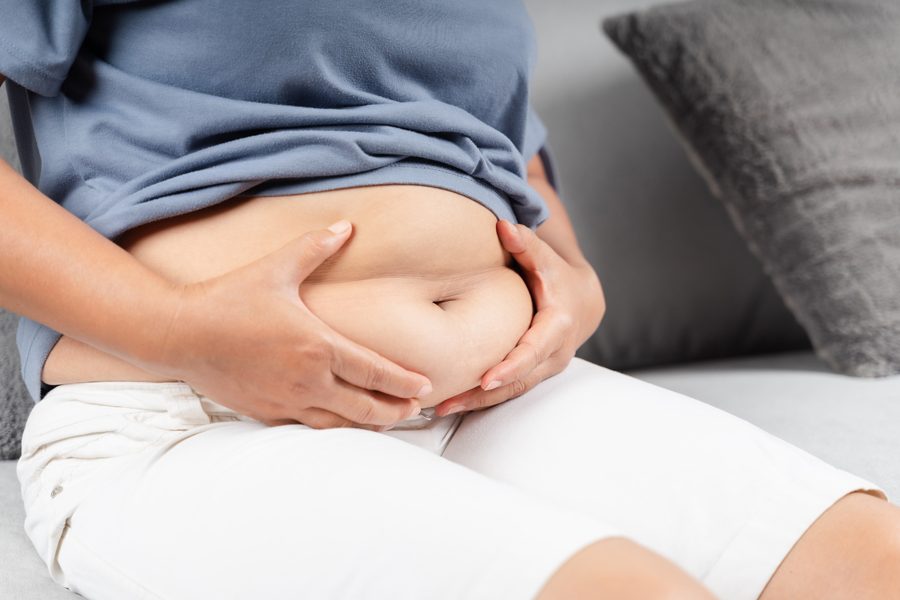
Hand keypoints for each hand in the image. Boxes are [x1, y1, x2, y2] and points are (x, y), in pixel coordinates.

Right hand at [146, 221, 431, 428]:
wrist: (180, 334)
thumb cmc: (229, 299)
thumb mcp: (276, 269)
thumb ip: (315, 248)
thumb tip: (346, 226)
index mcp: (318, 347)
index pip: (375, 372)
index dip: (404, 383)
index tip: (425, 387)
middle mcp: (308, 381)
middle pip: (365, 407)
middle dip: (395, 410)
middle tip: (415, 409)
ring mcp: (287, 401)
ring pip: (339, 425)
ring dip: (367, 424)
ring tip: (386, 420)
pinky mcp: (266, 412)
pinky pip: (308, 427)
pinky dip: (332, 428)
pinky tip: (341, 424)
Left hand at [435, 219, 604, 415]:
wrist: (583, 302)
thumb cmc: (559, 278)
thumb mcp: (546, 260)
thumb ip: (526, 245)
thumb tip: (504, 227)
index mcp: (558, 327)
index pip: (533, 351)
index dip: (511, 366)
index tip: (486, 379)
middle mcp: (554, 355)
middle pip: (518, 381)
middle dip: (483, 395)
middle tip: (447, 403)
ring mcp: (544, 369)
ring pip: (511, 392)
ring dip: (477, 403)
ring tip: (441, 408)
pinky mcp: (533, 375)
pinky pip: (508, 391)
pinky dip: (481, 399)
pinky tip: (452, 404)